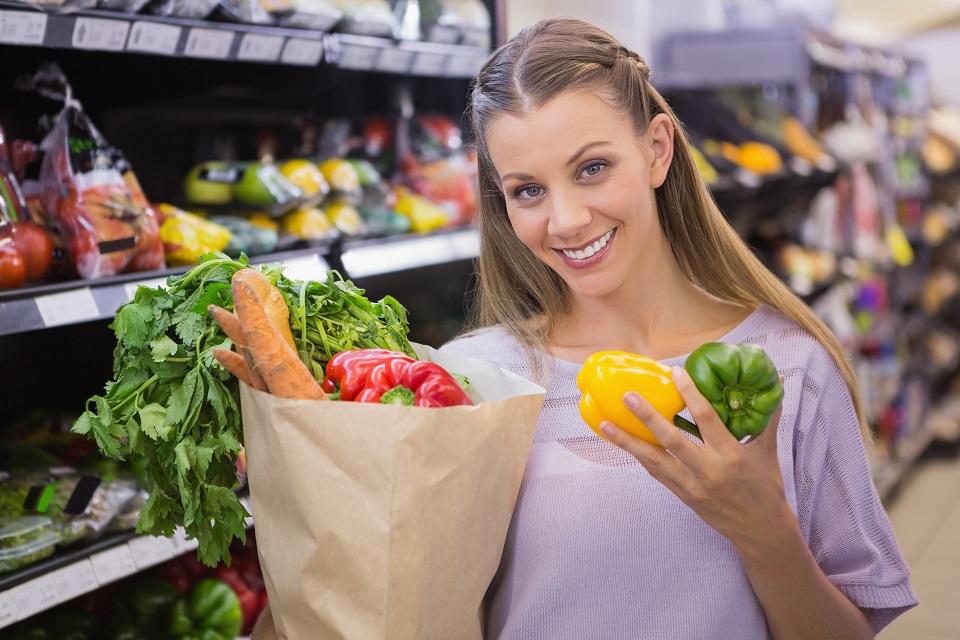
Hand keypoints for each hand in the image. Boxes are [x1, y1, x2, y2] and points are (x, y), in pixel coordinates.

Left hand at [600, 366, 788, 548]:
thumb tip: (777, 381)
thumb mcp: (768, 450)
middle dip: (647, 417)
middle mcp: (708, 470)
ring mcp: (692, 485)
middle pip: (671, 439)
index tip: (675, 372)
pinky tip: (622, 442)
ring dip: (628, 441)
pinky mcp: (682, 495)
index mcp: (731, 454)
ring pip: (654, 460)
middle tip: (628, 396)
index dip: (689, 394)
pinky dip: (639, 456)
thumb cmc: (766, 486)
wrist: (761, 530)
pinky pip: (656, 472)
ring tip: (605, 424)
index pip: (706, 418)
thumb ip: (767, 415)